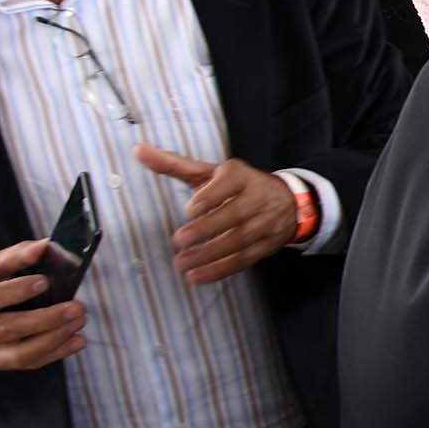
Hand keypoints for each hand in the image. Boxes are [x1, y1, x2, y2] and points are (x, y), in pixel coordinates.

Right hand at [0, 239, 86, 371]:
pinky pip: (26, 363)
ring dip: (55, 338)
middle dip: (45, 319)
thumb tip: (44, 247)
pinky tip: (77, 340)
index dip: (12, 291)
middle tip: (76, 306)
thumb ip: (9, 258)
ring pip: (19, 354)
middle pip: (5, 329)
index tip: (44, 281)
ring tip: (79, 321)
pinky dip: (56, 353)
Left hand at [136, 146, 299, 283]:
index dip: (212, 196)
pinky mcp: (267, 245)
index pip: (231, 182)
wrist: (289, 200)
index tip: (190, 209)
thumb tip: (139, 151)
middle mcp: (257, 197)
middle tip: (179, 240)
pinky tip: (198, 276)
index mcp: (241, 176)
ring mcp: (265, 223)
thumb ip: (175, 164)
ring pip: (239, 240)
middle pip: (235, 214)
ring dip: (210, 254)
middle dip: (207, 229)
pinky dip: (220, 270)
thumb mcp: (211, 172)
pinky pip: (244, 259)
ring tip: (182, 263)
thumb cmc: (240, 185)